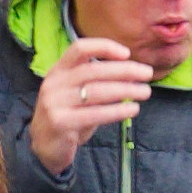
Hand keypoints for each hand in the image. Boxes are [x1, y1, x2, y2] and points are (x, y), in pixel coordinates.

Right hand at [30, 36, 155, 173]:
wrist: (44, 146)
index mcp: (58, 70)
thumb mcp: (77, 93)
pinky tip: (133, 109)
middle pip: (93, 70)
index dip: (104, 47)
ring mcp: (55, 103)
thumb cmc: (69, 115)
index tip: (127, 53)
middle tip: (147, 74)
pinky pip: (95, 114)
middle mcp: (54, 83)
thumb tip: (133, 73)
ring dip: (125, 90)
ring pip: (96, 91)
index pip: (79, 49)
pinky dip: (117, 111)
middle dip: (124, 70)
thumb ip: (97, 81)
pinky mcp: (60, 122)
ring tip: (145, 92)